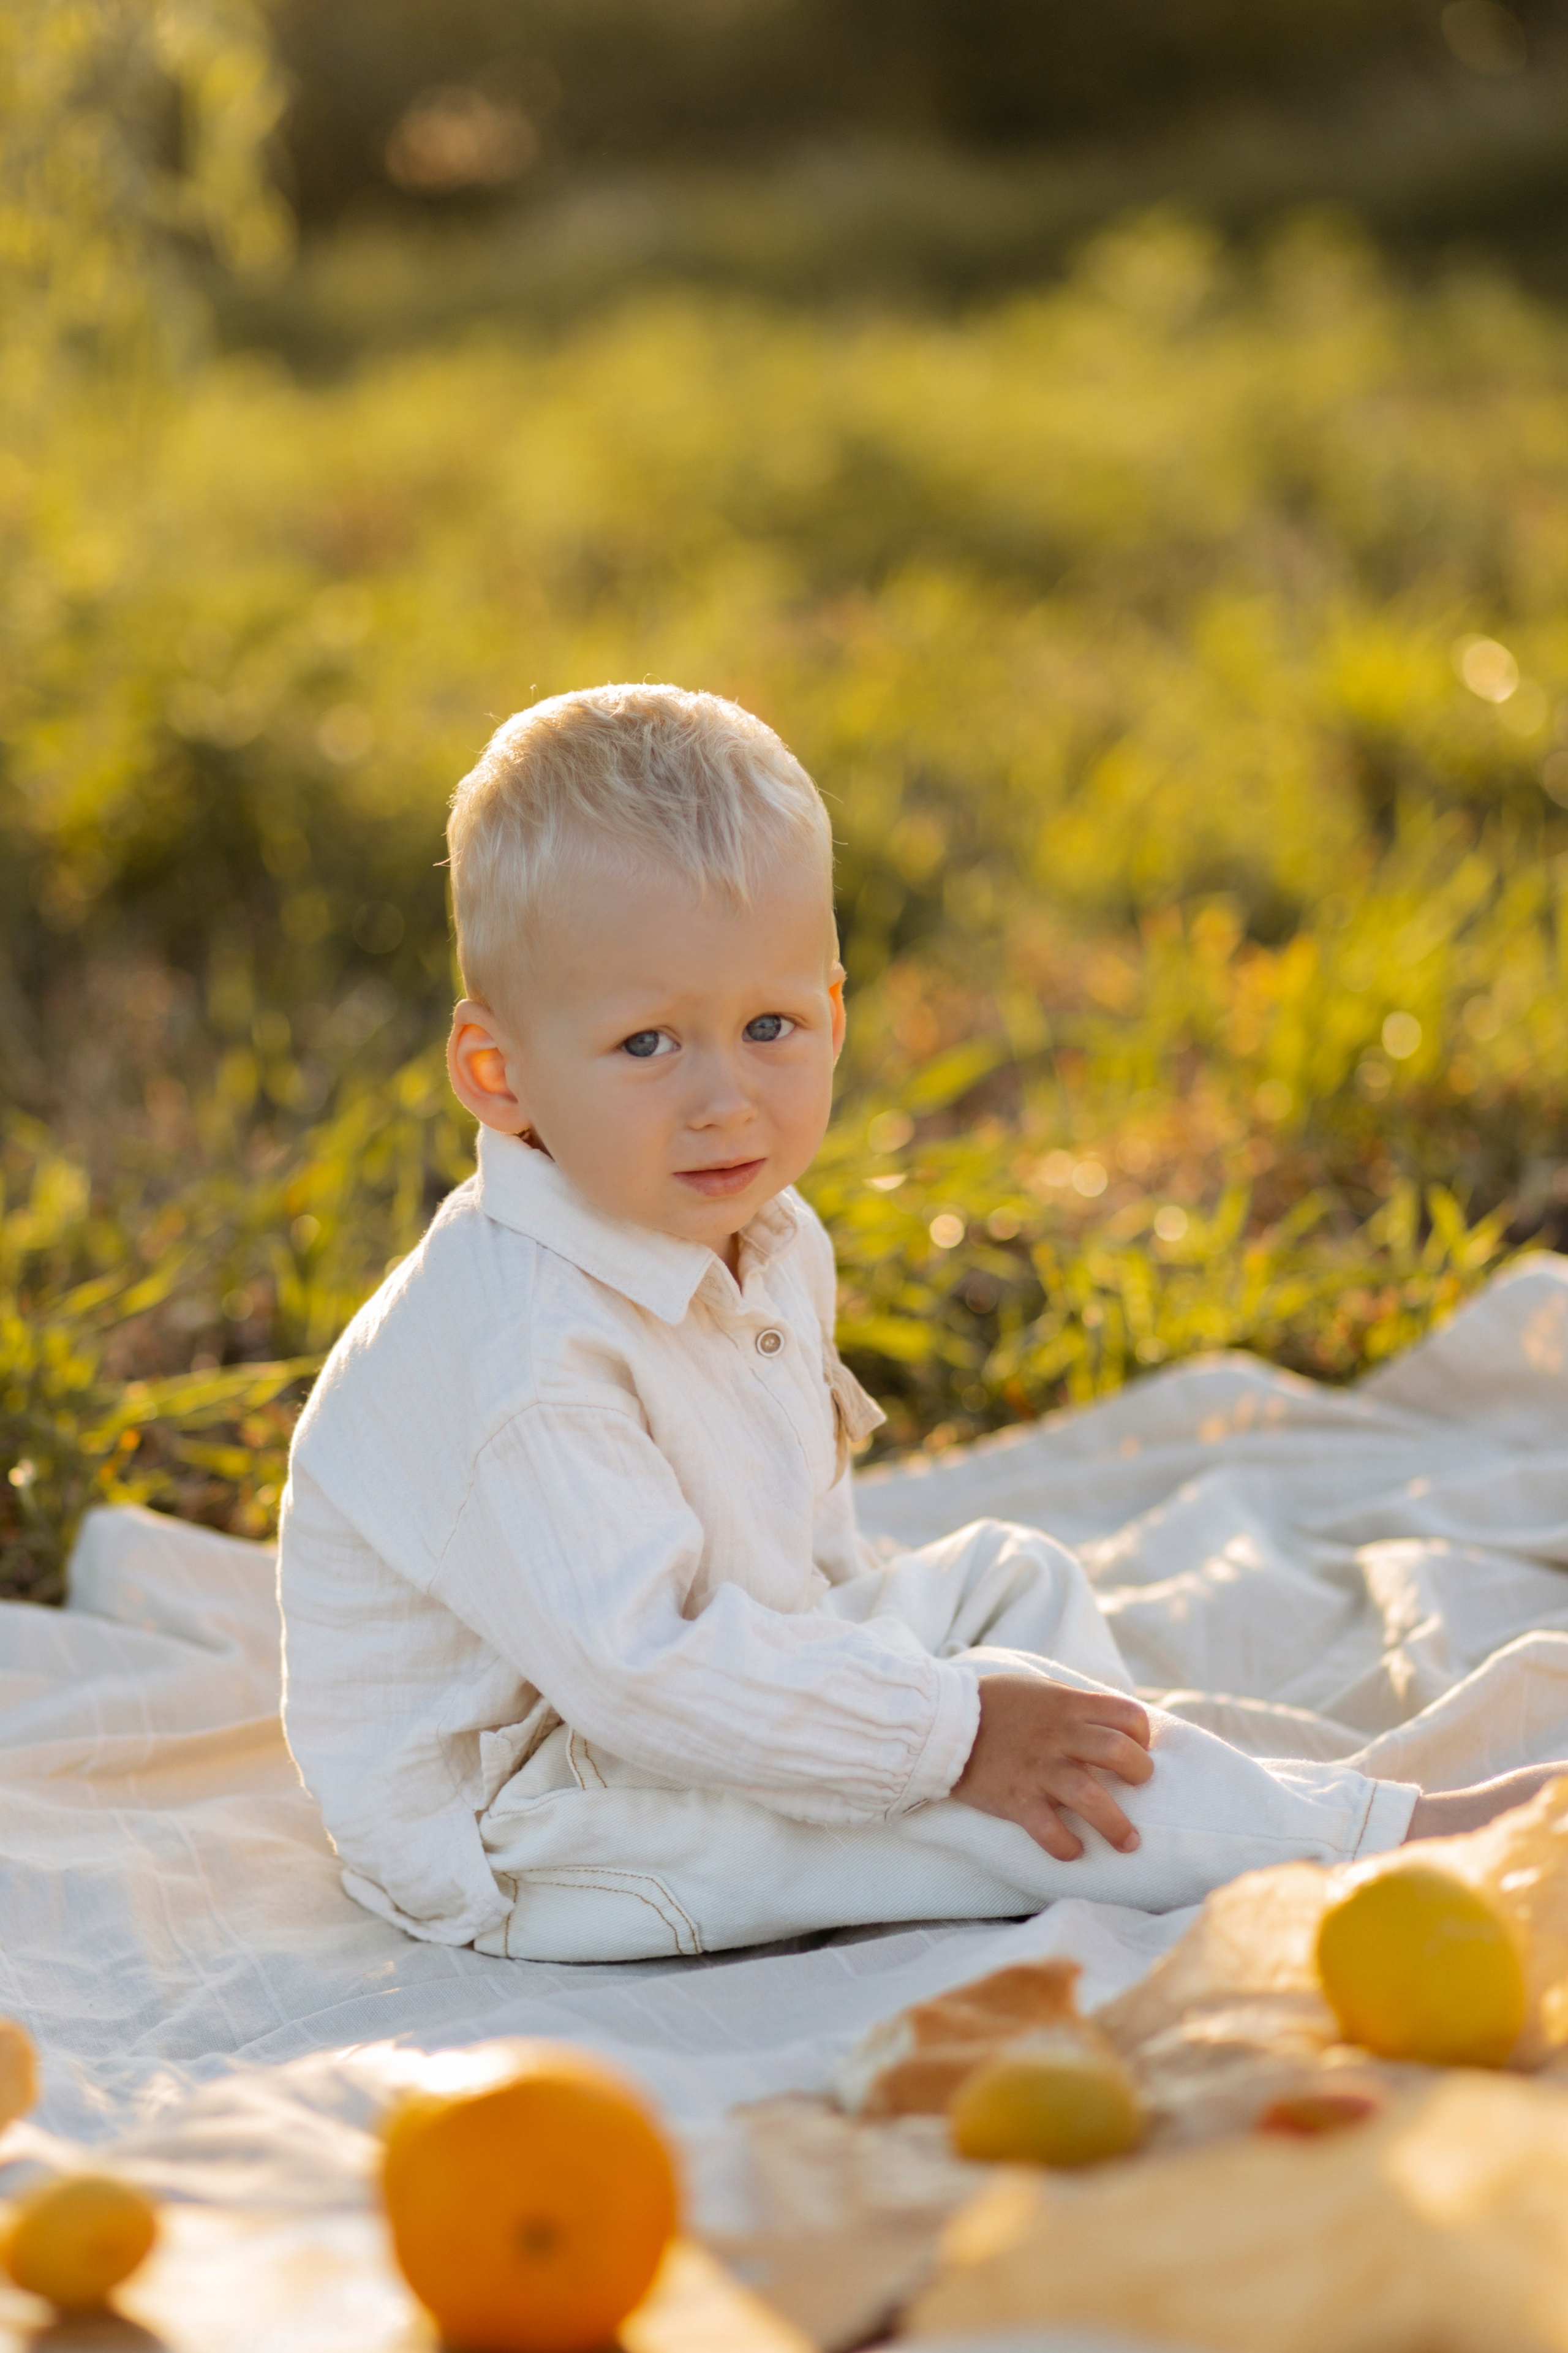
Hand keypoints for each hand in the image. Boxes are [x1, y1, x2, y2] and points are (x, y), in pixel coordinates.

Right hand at [951, 1675, 1152, 1859]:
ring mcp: (1037, 1768)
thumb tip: (1108, 1723)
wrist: (942, 1721)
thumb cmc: (995, 1704)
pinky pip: (1049, 1830)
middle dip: (1140, 1773)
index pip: (1126, 1714)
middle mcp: (1058, 1735)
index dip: (1142, 1734)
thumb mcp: (1039, 1690)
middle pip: (1119, 1752)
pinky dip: (1065, 1847)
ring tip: (1128, 1842)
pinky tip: (1072, 1852)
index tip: (1138, 1749)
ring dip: (1116, 1825)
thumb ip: (1073, 1705)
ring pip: (1091, 1797)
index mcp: (1067, 1705)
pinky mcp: (1015, 1798)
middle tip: (1139, 1787)